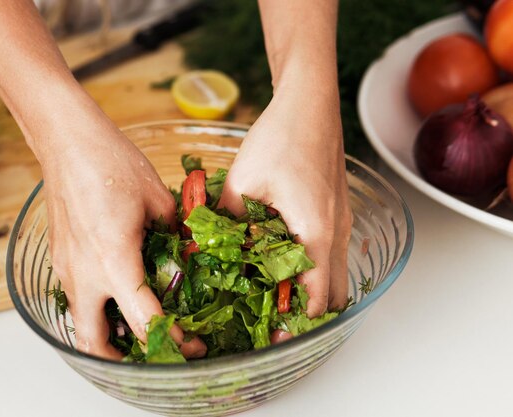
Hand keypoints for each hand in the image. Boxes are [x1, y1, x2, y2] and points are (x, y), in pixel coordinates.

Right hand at [34, 99, 205, 359]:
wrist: (67, 140)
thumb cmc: (111, 161)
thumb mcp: (157, 197)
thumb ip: (174, 233)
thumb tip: (187, 251)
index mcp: (114, 260)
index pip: (145, 320)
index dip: (174, 339)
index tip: (193, 344)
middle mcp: (84, 273)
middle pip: (94, 341)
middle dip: (123, 358)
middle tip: (154, 354)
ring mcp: (66, 267)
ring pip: (80, 321)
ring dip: (107, 334)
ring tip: (137, 327)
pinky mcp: (59, 257)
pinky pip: (76, 296)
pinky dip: (96, 308)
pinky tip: (118, 290)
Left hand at [219, 92, 350, 316]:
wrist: (310, 103)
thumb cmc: (282, 137)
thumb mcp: (242, 182)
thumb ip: (226, 222)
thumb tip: (206, 249)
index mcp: (316, 233)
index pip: (316, 297)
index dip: (294, 323)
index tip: (271, 335)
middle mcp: (337, 233)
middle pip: (334, 295)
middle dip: (306, 313)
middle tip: (274, 320)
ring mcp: (342, 223)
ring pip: (337, 275)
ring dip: (311, 291)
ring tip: (276, 294)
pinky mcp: (338, 212)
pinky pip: (333, 254)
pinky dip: (314, 268)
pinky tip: (282, 258)